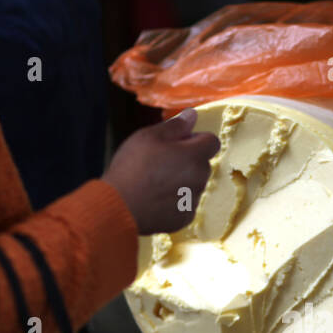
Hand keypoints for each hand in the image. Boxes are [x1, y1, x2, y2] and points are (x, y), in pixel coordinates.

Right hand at [102, 109, 218, 234]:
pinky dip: (175, 201)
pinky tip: (155, 198)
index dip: (195, 138)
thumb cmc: (133, 166)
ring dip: (181, 180)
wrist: (120, 206)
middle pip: (202, 164)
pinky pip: (185, 204)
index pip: (212, 141)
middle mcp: (200, 179)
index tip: (177, 142)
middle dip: (188, 160)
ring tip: (154, 181)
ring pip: (194, 184)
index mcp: (194, 155)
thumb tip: (192, 115)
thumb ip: (175, 125)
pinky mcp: (184, 218)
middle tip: (160, 161)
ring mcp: (193, 200)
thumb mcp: (149, 136)